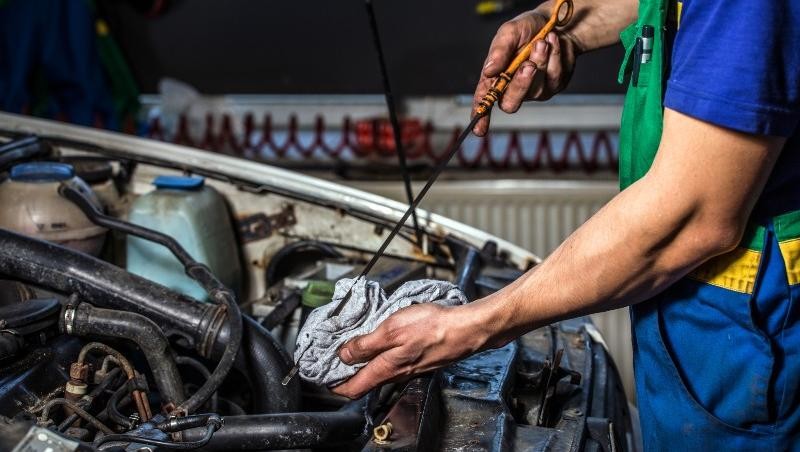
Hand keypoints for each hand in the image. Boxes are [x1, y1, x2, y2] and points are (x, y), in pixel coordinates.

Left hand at [331, 303, 490, 398]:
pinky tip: (381, 340)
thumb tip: (344, 355)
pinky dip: (380, 354)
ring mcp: (408, 367)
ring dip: (363, 361)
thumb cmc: (432, 328)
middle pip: (364, 380)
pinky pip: (392, 362)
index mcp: (386, 369)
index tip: (321, 375)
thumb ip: (365, 344)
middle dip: (346, 371)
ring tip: (352, 345)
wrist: (465, 329)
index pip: (352, 388)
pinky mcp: (418, 359)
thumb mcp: (391, 330)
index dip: (333, 384)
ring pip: (378, 371)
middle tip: (332, 356)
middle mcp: (396, 373)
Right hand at [472, 11, 578, 135]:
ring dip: (541, 61)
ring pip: (536, 88)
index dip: (481, 116)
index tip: (479, 129)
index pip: (484, 101)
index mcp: (494, 78)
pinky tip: (553, 42)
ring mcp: (534, 91)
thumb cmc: (527, 29)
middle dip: (520, 84)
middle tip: (528, 64)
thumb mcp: (509, 31)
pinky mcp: (553, 86)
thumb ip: (499, 50)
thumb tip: (489, 71)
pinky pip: (554, 77)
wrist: (555, 23)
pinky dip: (555, 56)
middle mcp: (512, 88)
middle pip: (511, 103)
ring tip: (542, 41)